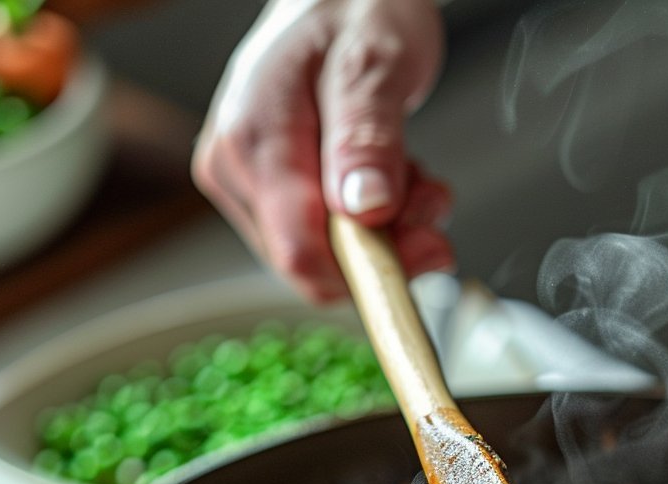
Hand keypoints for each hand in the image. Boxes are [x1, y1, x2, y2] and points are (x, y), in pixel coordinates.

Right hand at [193, 0, 453, 301]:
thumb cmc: (353, 4)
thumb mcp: (375, 58)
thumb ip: (367, 135)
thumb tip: (364, 208)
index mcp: (254, 139)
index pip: (300, 252)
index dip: (368, 273)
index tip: (429, 251)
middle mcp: (237, 170)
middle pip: (315, 263)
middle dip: (386, 247)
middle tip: (431, 201)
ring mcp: (247, 186)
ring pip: (325, 258)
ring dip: (387, 234)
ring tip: (415, 178)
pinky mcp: (266, 195)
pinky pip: (325, 241)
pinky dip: (372, 224)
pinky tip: (392, 181)